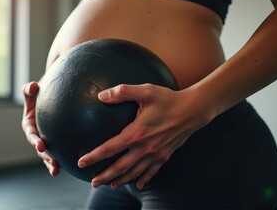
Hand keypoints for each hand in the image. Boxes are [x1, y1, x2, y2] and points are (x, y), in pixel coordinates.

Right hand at [22, 82, 59, 175]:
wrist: (50, 95)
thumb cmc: (39, 92)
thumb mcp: (31, 91)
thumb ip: (29, 89)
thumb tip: (33, 86)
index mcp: (29, 126)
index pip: (32, 135)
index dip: (35, 141)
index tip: (41, 146)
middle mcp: (37, 136)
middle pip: (41, 150)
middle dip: (46, 158)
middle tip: (54, 164)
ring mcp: (47, 141)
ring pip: (49, 155)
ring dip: (51, 164)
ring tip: (57, 171)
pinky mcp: (57, 142)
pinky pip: (61, 152)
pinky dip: (65, 159)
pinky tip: (74, 164)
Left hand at [78, 83, 213, 188]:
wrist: (194, 110)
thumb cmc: (169, 99)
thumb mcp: (146, 91)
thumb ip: (123, 92)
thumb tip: (102, 95)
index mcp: (137, 133)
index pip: (110, 148)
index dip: (94, 156)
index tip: (81, 162)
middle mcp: (145, 148)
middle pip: (120, 167)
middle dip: (105, 176)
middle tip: (92, 182)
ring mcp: (156, 154)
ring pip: (135, 172)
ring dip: (121, 180)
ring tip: (110, 185)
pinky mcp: (165, 155)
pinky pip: (152, 172)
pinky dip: (143, 179)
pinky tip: (137, 184)